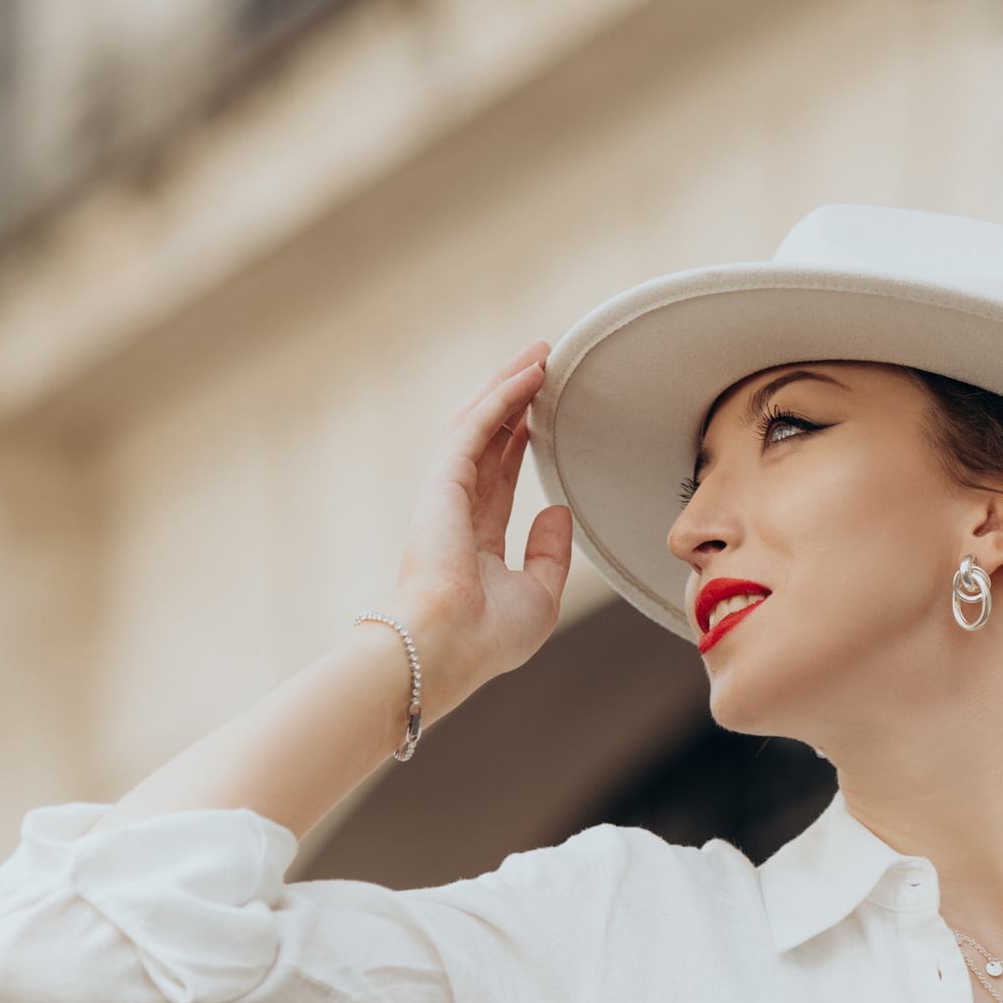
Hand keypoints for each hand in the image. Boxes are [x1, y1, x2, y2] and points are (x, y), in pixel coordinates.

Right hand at [391, 345, 572, 713]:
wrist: (449, 647)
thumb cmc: (487, 638)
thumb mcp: (538, 595)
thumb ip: (550, 553)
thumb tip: (559, 510)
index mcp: (471, 541)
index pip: (498, 478)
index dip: (517, 443)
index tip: (540, 415)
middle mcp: (455, 512)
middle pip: (486, 440)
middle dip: (513, 401)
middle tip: (542, 365)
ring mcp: (445, 494)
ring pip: (478, 423)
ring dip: (508, 386)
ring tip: (540, 354)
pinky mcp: (443, 482)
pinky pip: (476, 427)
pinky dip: (503, 397)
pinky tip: (530, 374)